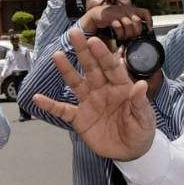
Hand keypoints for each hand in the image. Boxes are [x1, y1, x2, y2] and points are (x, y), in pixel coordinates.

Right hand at [33, 28, 155, 160]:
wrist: (132, 151)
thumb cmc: (141, 129)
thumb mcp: (145, 118)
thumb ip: (140, 102)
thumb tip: (141, 85)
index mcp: (122, 86)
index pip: (111, 67)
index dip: (102, 54)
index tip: (94, 41)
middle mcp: (104, 90)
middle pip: (92, 68)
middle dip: (84, 51)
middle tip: (75, 33)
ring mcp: (91, 103)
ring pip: (77, 83)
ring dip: (66, 70)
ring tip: (56, 55)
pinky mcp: (80, 119)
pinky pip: (63, 110)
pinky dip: (51, 105)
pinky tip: (38, 98)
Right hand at [79, 5, 151, 39]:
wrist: (97, 16)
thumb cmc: (113, 20)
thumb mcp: (124, 21)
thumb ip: (132, 25)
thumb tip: (141, 36)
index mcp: (132, 10)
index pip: (145, 12)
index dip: (149, 20)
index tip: (149, 29)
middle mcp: (126, 10)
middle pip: (137, 21)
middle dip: (136, 31)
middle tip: (133, 37)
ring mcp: (118, 13)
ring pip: (129, 24)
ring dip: (128, 34)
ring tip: (125, 37)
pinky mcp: (110, 17)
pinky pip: (118, 26)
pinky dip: (120, 33)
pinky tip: (119, 36)